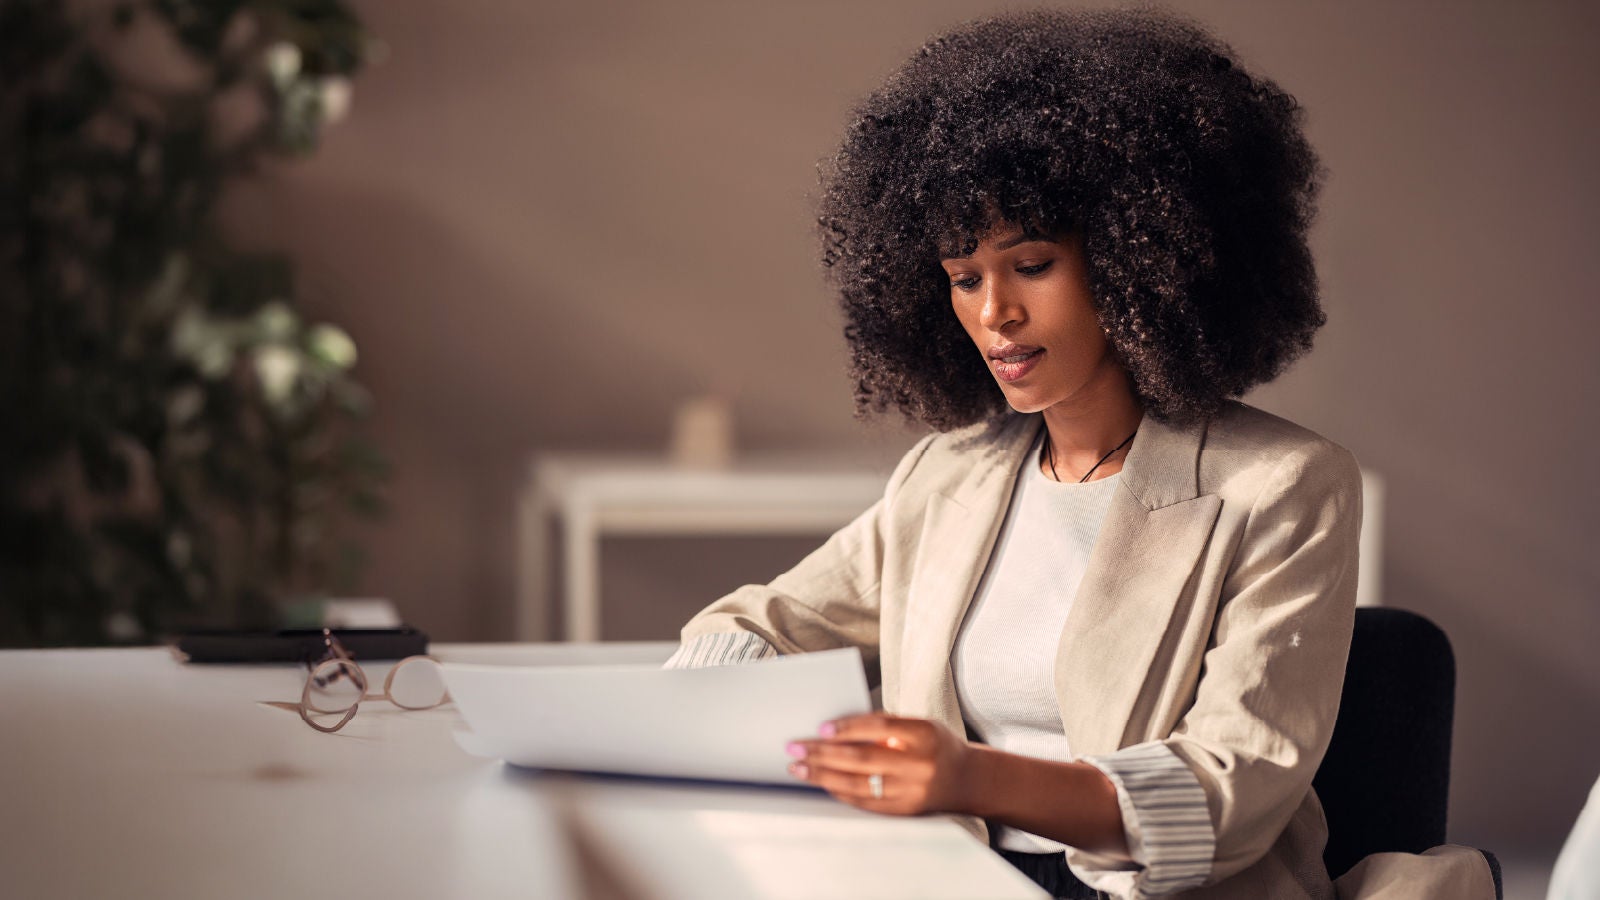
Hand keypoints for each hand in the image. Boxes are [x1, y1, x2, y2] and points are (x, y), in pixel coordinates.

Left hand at [785, 712, 974, 815]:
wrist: (966, 780)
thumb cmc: (934, 744)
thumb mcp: (919, 725)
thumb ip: (884, 726)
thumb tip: (835, 729)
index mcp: (924, 735)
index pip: (880, 728)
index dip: (848, 727)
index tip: (820, 728)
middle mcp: (919, 766)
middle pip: (862, 759)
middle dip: (823, 753)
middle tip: (795, 748)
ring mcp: (911, 792)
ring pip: (858, 784)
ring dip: (822, 775)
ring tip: (798, 767)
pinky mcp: (903, 811)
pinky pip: (863, 802)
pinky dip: (838, 791)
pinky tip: (820, 781)